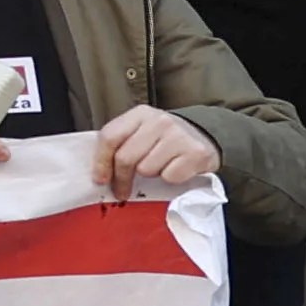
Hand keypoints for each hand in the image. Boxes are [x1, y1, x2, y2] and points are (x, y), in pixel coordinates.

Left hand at [94, 106, 219, 197]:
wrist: (206, 136)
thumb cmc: (166, 138)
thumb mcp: (142, 132)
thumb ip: (122, 144)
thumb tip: (100, 174)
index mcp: (140, 114)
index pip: (110, 136)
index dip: (101, 161)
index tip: (100, 179)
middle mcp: (159, 121)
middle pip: (126, 157)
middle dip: (121, 179)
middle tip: (122, 190)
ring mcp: (178, 136)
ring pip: (146, 169)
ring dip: (150, 175)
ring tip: (159, 167)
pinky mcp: (195, 153)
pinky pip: (169, 177)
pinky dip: (169, 179)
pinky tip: (175, 169)